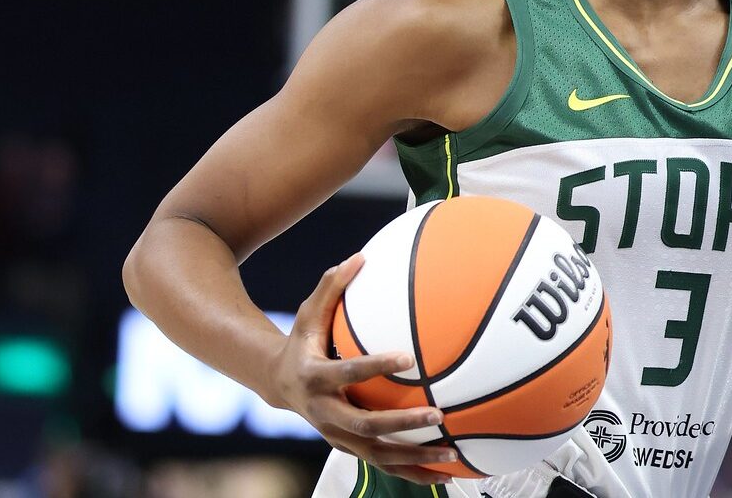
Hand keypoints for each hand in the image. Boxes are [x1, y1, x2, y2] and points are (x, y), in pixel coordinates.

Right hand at [268, 253, 455, 485]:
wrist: (279, 384)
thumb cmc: (302, 341)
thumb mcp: (307, 313)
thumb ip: (331, 286)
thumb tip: (360, 256)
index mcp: (315, 378)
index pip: (347, 373)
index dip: (375, 366)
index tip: (407, 357)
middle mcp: (326, 414)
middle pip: (366, 425)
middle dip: (402, 424)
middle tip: (437, 415)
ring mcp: (338, 437)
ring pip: (379, 455)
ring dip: (416, 458)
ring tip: (453, 456)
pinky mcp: (350, 449)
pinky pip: (386, 466)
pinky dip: (415, 473)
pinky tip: (449, 475)